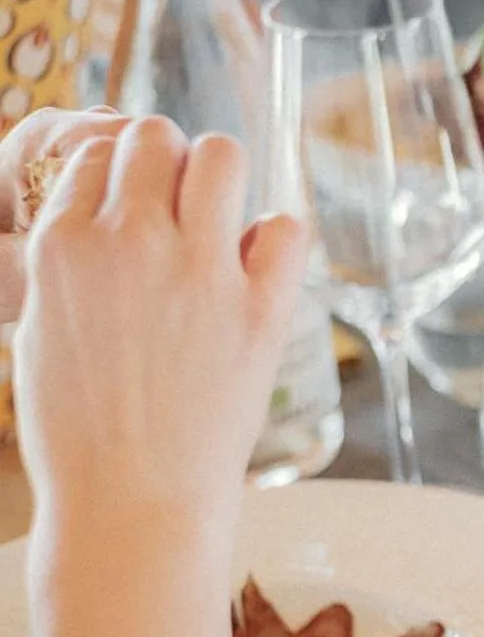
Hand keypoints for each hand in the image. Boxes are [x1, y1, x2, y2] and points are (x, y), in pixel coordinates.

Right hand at [12, 118, 305, 529]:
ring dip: (223, 179)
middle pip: (155, 136)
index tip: (133, 204)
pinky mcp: (261, 309)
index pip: (94, 151)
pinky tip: (259, 272)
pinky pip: (287, 228)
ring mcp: (199, 272)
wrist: (132, 501)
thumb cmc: (81, 431)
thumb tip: (105, 217)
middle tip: (179, 208)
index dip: (118, 173)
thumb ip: (71, 263)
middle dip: (168, 161)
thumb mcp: (43, 329)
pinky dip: (277, 239)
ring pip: (222, 156)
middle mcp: (129, 242)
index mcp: (62, 245)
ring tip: (220, 224)